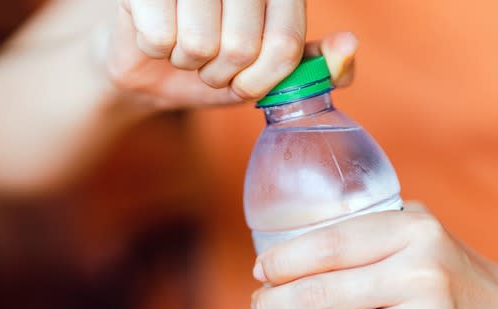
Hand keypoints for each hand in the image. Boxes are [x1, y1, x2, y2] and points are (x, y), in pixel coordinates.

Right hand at [106, 0, 356, 109]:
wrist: (151, 60)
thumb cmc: (219, 63)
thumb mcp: (271, 72)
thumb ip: (316, 65)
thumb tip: (347, 46)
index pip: (285, 45)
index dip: (262, 81)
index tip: (246, 86)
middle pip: (242, 47)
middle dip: (222, 75)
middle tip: (210, 64)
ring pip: (201, 44)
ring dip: (190, 63)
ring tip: (186, 48)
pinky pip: (161, 38)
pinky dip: (158, 50)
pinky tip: (158, 34)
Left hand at [250, 203, 497, 308]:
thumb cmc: (457, 273)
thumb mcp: (424, 230)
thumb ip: (370, 226)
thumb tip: (292, 246)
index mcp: (414, 232)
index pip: (327, 244)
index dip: (281, 261)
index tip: (262, 272)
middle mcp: (421, 275)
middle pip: (317, 293)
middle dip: (272, 305)